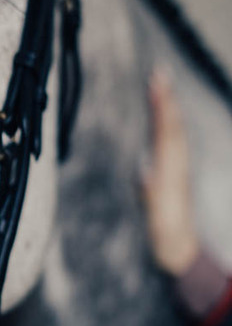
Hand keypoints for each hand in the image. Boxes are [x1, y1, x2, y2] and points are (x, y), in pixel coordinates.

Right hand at [142, 68, 198, 275]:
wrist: (181, 253)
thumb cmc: (167, 238)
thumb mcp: (160, 222)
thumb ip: (154, 197)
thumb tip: (144, 171)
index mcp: (172, 173)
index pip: (167, 132)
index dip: (162, 107)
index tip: (155, 83)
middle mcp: (177, 167)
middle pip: (172, 126)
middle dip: (166, 98)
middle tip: (158, 72)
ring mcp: (176, 170)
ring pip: (174, 132)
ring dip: (168, 107)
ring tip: (160, 86)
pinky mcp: (172, 175)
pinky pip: (171, 142)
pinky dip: (166, 124)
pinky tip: (162, 119)